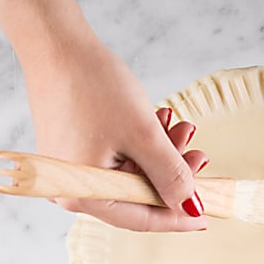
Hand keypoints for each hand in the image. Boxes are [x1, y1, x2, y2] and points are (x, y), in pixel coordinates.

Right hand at [24, 33, 208, 230]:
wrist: (57, 44)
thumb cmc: (92, 86)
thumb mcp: (144, 135)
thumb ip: (171, 175)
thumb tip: (191, 207)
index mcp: (84, 195)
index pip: (141, 219)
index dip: (178, 216)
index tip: (206, 214)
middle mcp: (73, 190)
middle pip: (137, 196)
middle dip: (173, 174)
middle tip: (199, 154)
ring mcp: (73, 170)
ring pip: (132, 174)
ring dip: (162, 154)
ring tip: (182, 127)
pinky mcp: (76, 151)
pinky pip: (119, 158)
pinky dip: (143, 144)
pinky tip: (160, 121)